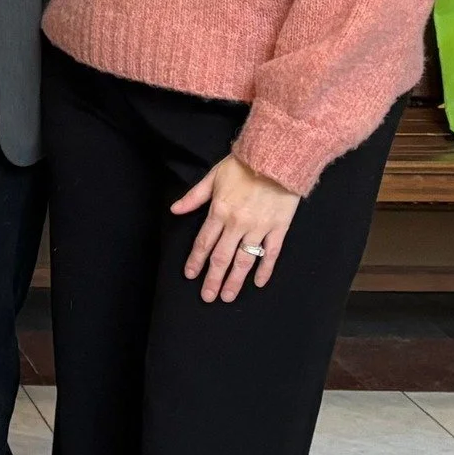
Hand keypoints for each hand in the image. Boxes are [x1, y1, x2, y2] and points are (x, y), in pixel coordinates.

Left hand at [171, 156, 298, 303]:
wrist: (276, 158)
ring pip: (244, 260)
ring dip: (235, 280)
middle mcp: (237, 224)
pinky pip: (271, 254)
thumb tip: (175, 210)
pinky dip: (265, 270)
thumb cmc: (243, 165)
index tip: (190, 275)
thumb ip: (194, 197)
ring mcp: (259, 228)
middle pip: (222, 257)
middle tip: (208, 297)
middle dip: (213, 279)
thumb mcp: (212, 177)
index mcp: (219, 212)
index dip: (196, 261)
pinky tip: (258, 283)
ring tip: (228, 296)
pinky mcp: (279, 228)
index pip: (204, 243)